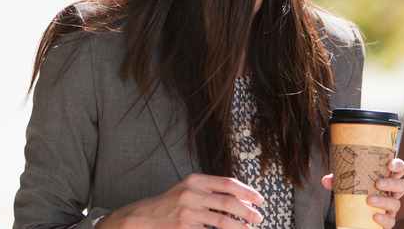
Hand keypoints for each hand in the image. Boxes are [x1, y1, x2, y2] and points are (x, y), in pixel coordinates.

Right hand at [97, 173, 263, 228]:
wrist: (143, 217)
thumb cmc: (172, 203)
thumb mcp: (190, 189)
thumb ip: (213, 191)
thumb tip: (243, 200)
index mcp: (196, 180)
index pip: (228, 183)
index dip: (247, 192)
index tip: (260, 199)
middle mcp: (191, 193)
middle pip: (228, 202)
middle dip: (248, 211)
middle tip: (259, 218)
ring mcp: (187, 212)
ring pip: (222, 221)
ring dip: (240, 226)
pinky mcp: (184, 228)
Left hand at [322, 158, 403, 227]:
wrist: (356, 215)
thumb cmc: (356, 192)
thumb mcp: (347, 184)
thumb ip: (338, 180)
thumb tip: (326, 180)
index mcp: (388, 178)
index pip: (401, 169)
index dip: (399, 165)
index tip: (389, 164)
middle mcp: (393, 192)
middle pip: (403, 185)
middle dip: (392, 183)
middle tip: (377, 183)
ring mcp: (391, 207)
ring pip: (397, 203)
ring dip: (384, 201)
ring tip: (369, 200)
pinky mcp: (388, 220)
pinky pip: (391, 221)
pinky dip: (384, 219)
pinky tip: (375, 216)